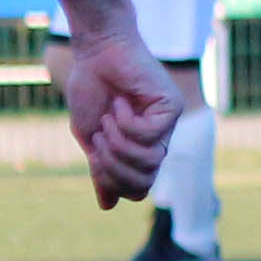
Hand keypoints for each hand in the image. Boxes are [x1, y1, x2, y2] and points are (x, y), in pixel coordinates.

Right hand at [51, 23, 181, 206]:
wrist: (96, 53)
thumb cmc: (91, 89)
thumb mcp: (90, 137)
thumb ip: (100, 170)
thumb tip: (108, 206)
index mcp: (140, 149)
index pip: (137, 189)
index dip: (113, 182)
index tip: (95, 157)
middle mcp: (158, 140)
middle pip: (144, 181)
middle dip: (114, 168)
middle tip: (100, 141)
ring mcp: (167, 124)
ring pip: (149, 161)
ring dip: (119, 144)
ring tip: (108, 120)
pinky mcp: (171, 107)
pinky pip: (149, 134)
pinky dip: (127, 122)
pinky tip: (121, 104)